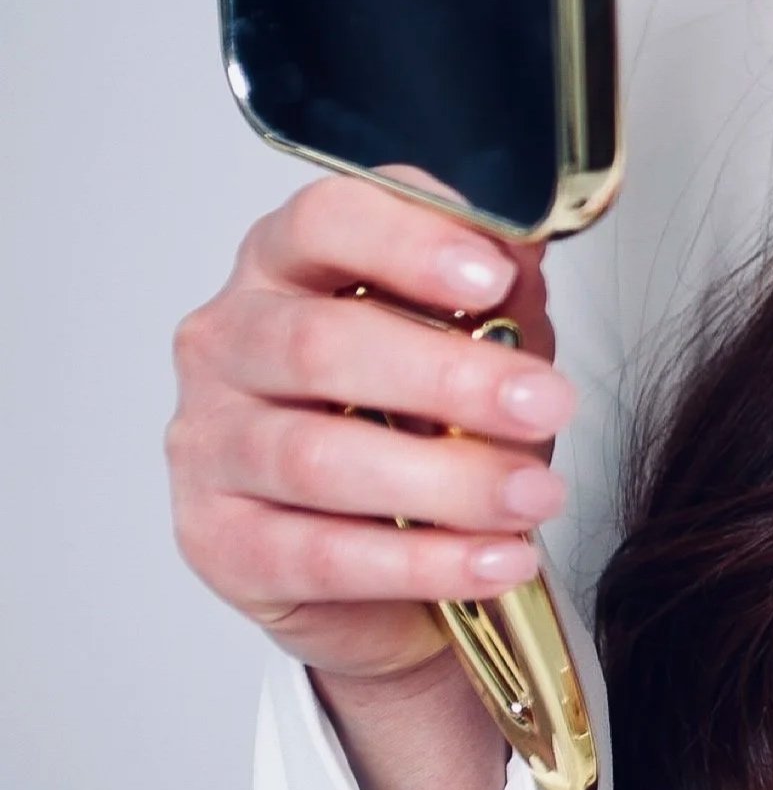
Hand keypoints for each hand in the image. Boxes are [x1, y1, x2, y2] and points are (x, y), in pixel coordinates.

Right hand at [168, 172, 576, 789]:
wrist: (388, 568)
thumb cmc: (424, 428)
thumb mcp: (479, 344)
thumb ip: (499, 292)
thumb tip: (528, 241)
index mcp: (285, 266)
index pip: (323, 221)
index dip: (406, 242)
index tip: (492, 277)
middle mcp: (228, 344)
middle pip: (319, 343)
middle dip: (448, 376)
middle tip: (547, 403)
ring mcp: (209, 446)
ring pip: (318, 457)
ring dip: (447, 480)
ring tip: (534, 496)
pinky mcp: (220, 543)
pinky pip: (320, 554)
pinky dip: (421, 561)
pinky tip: (495, 559)